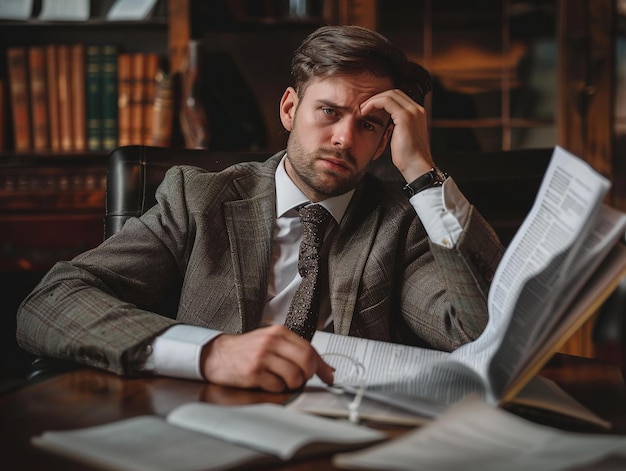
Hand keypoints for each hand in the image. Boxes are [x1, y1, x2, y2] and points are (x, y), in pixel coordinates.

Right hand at [200, 325, 333, 391]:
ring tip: (281, 381)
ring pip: (294, 377)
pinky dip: (277, 389)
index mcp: (279, 332)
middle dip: (308, 375)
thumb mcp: (271, 342)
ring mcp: (262, 356)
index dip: (321, 366)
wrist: (217, 355)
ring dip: (292, 385)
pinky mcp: (254, 372)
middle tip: (302, 380)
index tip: (329, 376)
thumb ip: (294, 350)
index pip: (310, 349)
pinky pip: (277, 386)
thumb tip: (323, 367)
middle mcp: (272, 341)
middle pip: (306, 361)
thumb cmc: (246, 350)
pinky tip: (268, 383)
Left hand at [361, 89, 435, 181]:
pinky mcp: (405, 116)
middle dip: (377, 97)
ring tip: (363, 109)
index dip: (382, 100)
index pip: (398, 98)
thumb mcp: (401, 137)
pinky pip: (386, 101)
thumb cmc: (407, 157)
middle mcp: (417, 110)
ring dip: (373, 100)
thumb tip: (386, 125)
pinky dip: (373, 104)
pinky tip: (365, 112)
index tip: (370, 108)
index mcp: (417, 114)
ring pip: (390, 94)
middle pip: (394, 92)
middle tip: (364, 107)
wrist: (416, 166)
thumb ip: (396, 127)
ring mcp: (412, 112)